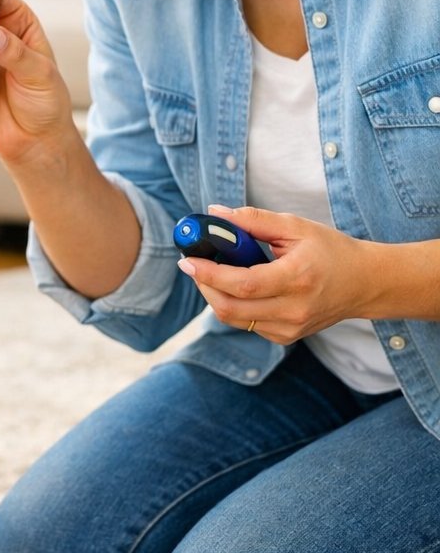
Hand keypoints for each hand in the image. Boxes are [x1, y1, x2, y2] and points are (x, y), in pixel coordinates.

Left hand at [176, 204, 375, 341]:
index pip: (243, 284)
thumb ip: (253, 220)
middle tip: (194, 263)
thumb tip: (214, 214)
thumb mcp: (296, 227)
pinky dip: (234, 304)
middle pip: (230, 308)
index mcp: (298, 279)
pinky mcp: (285, 337)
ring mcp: (289, 329)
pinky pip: (246, 323)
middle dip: (204, 285)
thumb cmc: (331, 251)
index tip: (187, 259)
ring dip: (215, 294)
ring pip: (233, 318)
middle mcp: (293, 310)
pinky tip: (240, 286)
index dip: (209, 274)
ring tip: (215, 271)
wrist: (364, 284)